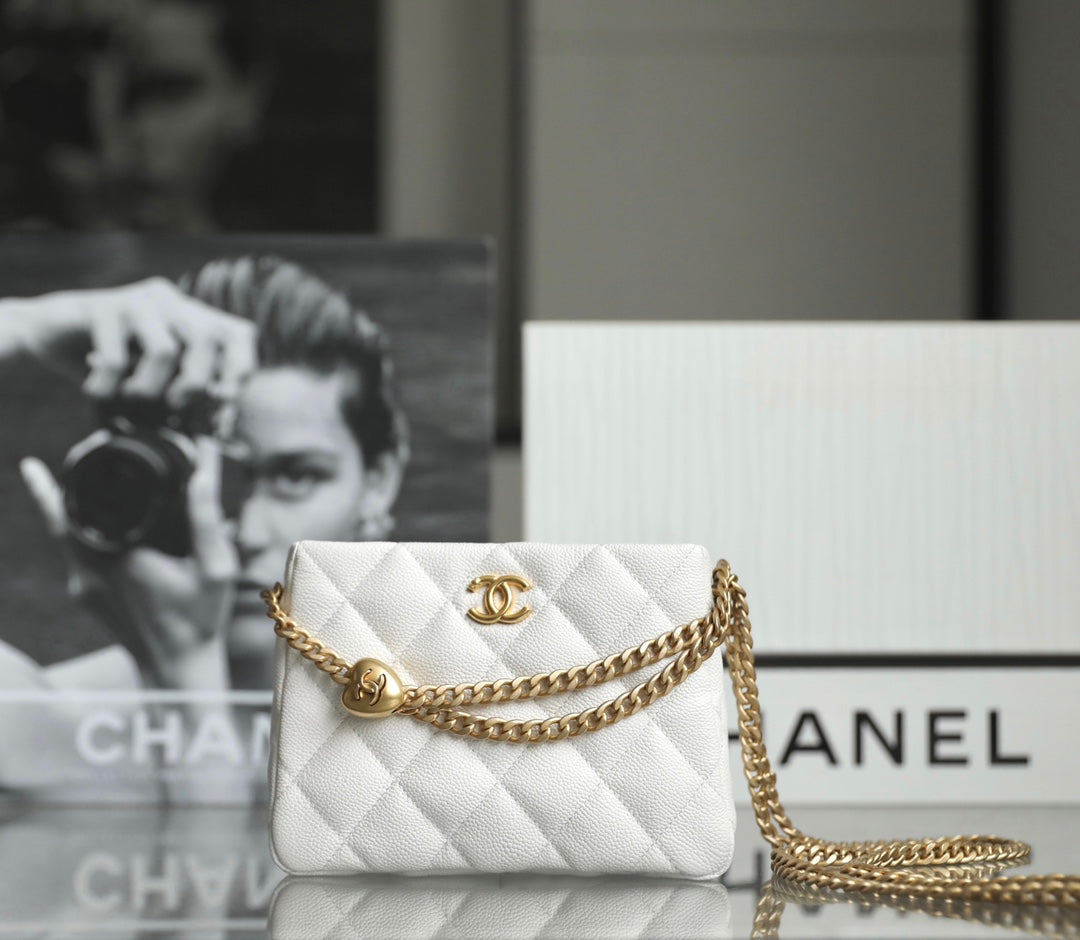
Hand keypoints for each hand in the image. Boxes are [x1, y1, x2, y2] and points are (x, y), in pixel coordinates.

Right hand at [8, 277, 255, 411]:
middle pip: (208, 339)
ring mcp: (137, 299)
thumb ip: (187, 398)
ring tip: (129, 399)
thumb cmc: (112, 366)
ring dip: (147, 390)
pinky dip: (108, 388)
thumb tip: (222, 430)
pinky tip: (97, 392)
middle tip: (174, 406)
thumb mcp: (156, 382)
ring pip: (164, 350)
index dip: (241, 367)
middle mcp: (171, 302)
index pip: (240, 334)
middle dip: (195, 384)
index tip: (226, 399)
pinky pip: (117, 358)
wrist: (48, 335)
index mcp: (193, 316)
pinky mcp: (101, 306)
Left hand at [20, 437, 237, 689]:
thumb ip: (206, 513)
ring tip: (62, 472)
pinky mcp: (84, 596)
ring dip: (62, 501)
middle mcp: (90, 570)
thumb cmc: (200, 620)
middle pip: (61, 511)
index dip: (82, 465)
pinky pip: (70, 551)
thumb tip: (204, 463)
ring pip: (61, 532)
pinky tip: (88, 515)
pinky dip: (73, 527)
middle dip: (65, 476)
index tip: (97, 440)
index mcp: (120, 557)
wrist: (177, 669)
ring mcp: (82, 586)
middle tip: (86, 448)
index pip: (83, 498)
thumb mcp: (214, 565)